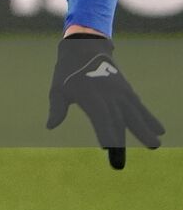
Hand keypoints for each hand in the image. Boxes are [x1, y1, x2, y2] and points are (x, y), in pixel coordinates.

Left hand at [46, 33, 164, 168]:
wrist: (84, 47)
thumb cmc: (67, 71)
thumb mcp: (57, 88)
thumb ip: (57, 108)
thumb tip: (50, 126)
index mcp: (90, 96)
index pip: (100, 117)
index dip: (105, 132)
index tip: (108, 148)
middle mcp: (108, 95)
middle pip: (118, 120)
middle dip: (122, 141)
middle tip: (125, 161)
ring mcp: (120, 92)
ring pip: (134, 113)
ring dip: (145, 129)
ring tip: (155, 144)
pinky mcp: (127, 91)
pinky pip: (139, 106)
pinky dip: (149, 117)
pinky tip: (159, 129)